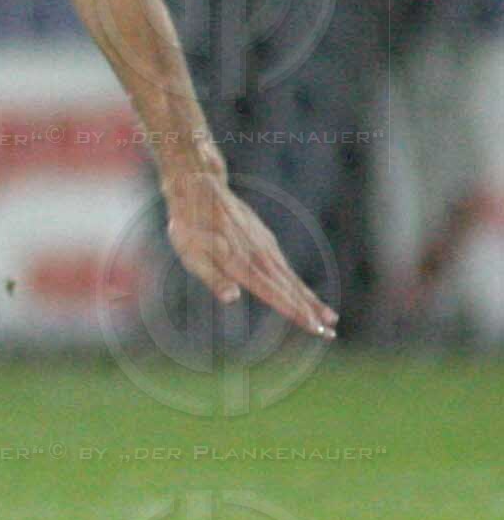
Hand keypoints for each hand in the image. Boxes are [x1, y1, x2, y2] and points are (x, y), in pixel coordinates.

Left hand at [164, 160, 337, 337]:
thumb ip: (213, 277)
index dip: (295, 311)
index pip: (274, 293)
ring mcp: (264, 246)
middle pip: (290, 289)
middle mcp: (259, 256)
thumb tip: (232, 298)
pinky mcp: (264, 238)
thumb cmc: (189, 225)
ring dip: (310, 298)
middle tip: (331, 332)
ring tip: (329, 317)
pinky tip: (303, 293)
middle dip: (311, 311)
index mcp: (242, 264)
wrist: (200, 187)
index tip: (315, 328)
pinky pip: (285, 265)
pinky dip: (297, 282)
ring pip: (291, 277)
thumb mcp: (191, 254)